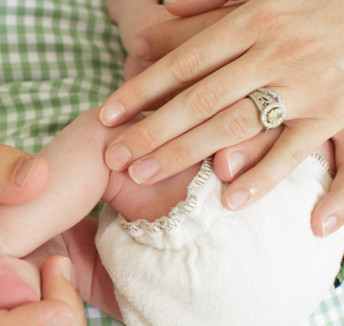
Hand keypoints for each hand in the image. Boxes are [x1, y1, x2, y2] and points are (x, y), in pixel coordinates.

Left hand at [99, 0, 343, 234]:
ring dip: (190, 157)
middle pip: (203, 100)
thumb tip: (155, 16)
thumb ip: (208, 4)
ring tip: (147, 178)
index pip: (185, 63)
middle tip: (114, 157)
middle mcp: (279, 55)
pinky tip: (235, 204)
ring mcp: (311, 87)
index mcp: (255, 21)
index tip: (107, 115)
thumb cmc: (312, 3)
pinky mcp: (340, 114)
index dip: (142, 90)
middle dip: (154, 131)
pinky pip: (305, 153)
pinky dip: (270, 179)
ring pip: (240, 129)